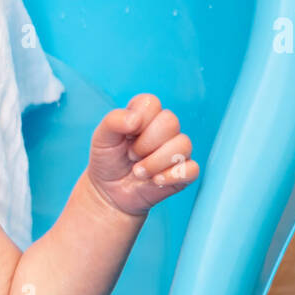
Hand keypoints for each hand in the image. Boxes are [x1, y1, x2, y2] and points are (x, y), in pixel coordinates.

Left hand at [87, 93, 198, 216]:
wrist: (109, 192)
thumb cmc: (108, 160)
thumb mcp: (101, 138)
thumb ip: (114, 121)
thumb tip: (135, 119)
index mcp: (145, 114)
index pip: (151, 103)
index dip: (137, 120)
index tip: (125, 135)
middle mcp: (164, 129)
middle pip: (170, 122)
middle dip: (145, 144)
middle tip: (131, 155)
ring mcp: (176, 150)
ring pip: (183, 145)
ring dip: (155, 162)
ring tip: (138, 172)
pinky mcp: (184, 172)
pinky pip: (192, 169)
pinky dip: (171, 176)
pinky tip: (155, 181)